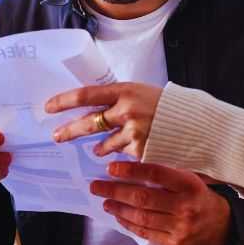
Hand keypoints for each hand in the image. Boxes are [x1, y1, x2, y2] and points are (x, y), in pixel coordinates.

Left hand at [45, 82, 162, 158]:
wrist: (194, 122)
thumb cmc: (166, 105)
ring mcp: (133, 132)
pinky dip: (120, 153)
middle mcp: (126, 110)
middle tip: (57, 136)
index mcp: (125, 90)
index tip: (49, 107)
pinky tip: (126, 150)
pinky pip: (121, 154)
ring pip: (104, 144)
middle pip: (88, 123)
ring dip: (99, 147)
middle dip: (69, 131)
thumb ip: (118, 99)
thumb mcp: (140, 92)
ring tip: (96, 149)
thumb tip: (91, 106)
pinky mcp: (140, 150)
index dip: (64, 101)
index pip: (86, 95)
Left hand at [90, 161, 230, 244]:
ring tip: (106, 201)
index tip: (111, 168)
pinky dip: (129, 223)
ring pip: (141, 217)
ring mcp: (179, 228)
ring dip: (119, 208)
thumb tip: (133, 166)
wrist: (223, 227)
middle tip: (97, 186)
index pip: (156, 175)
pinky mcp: (174, 244)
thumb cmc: (201, 197)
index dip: (131, 171)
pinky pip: (146, 233)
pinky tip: (119, 215)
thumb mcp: (192, 179)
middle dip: (115, 191)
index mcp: (190, 186)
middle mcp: (185, 207)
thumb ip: (168, 174)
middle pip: (143, 198)